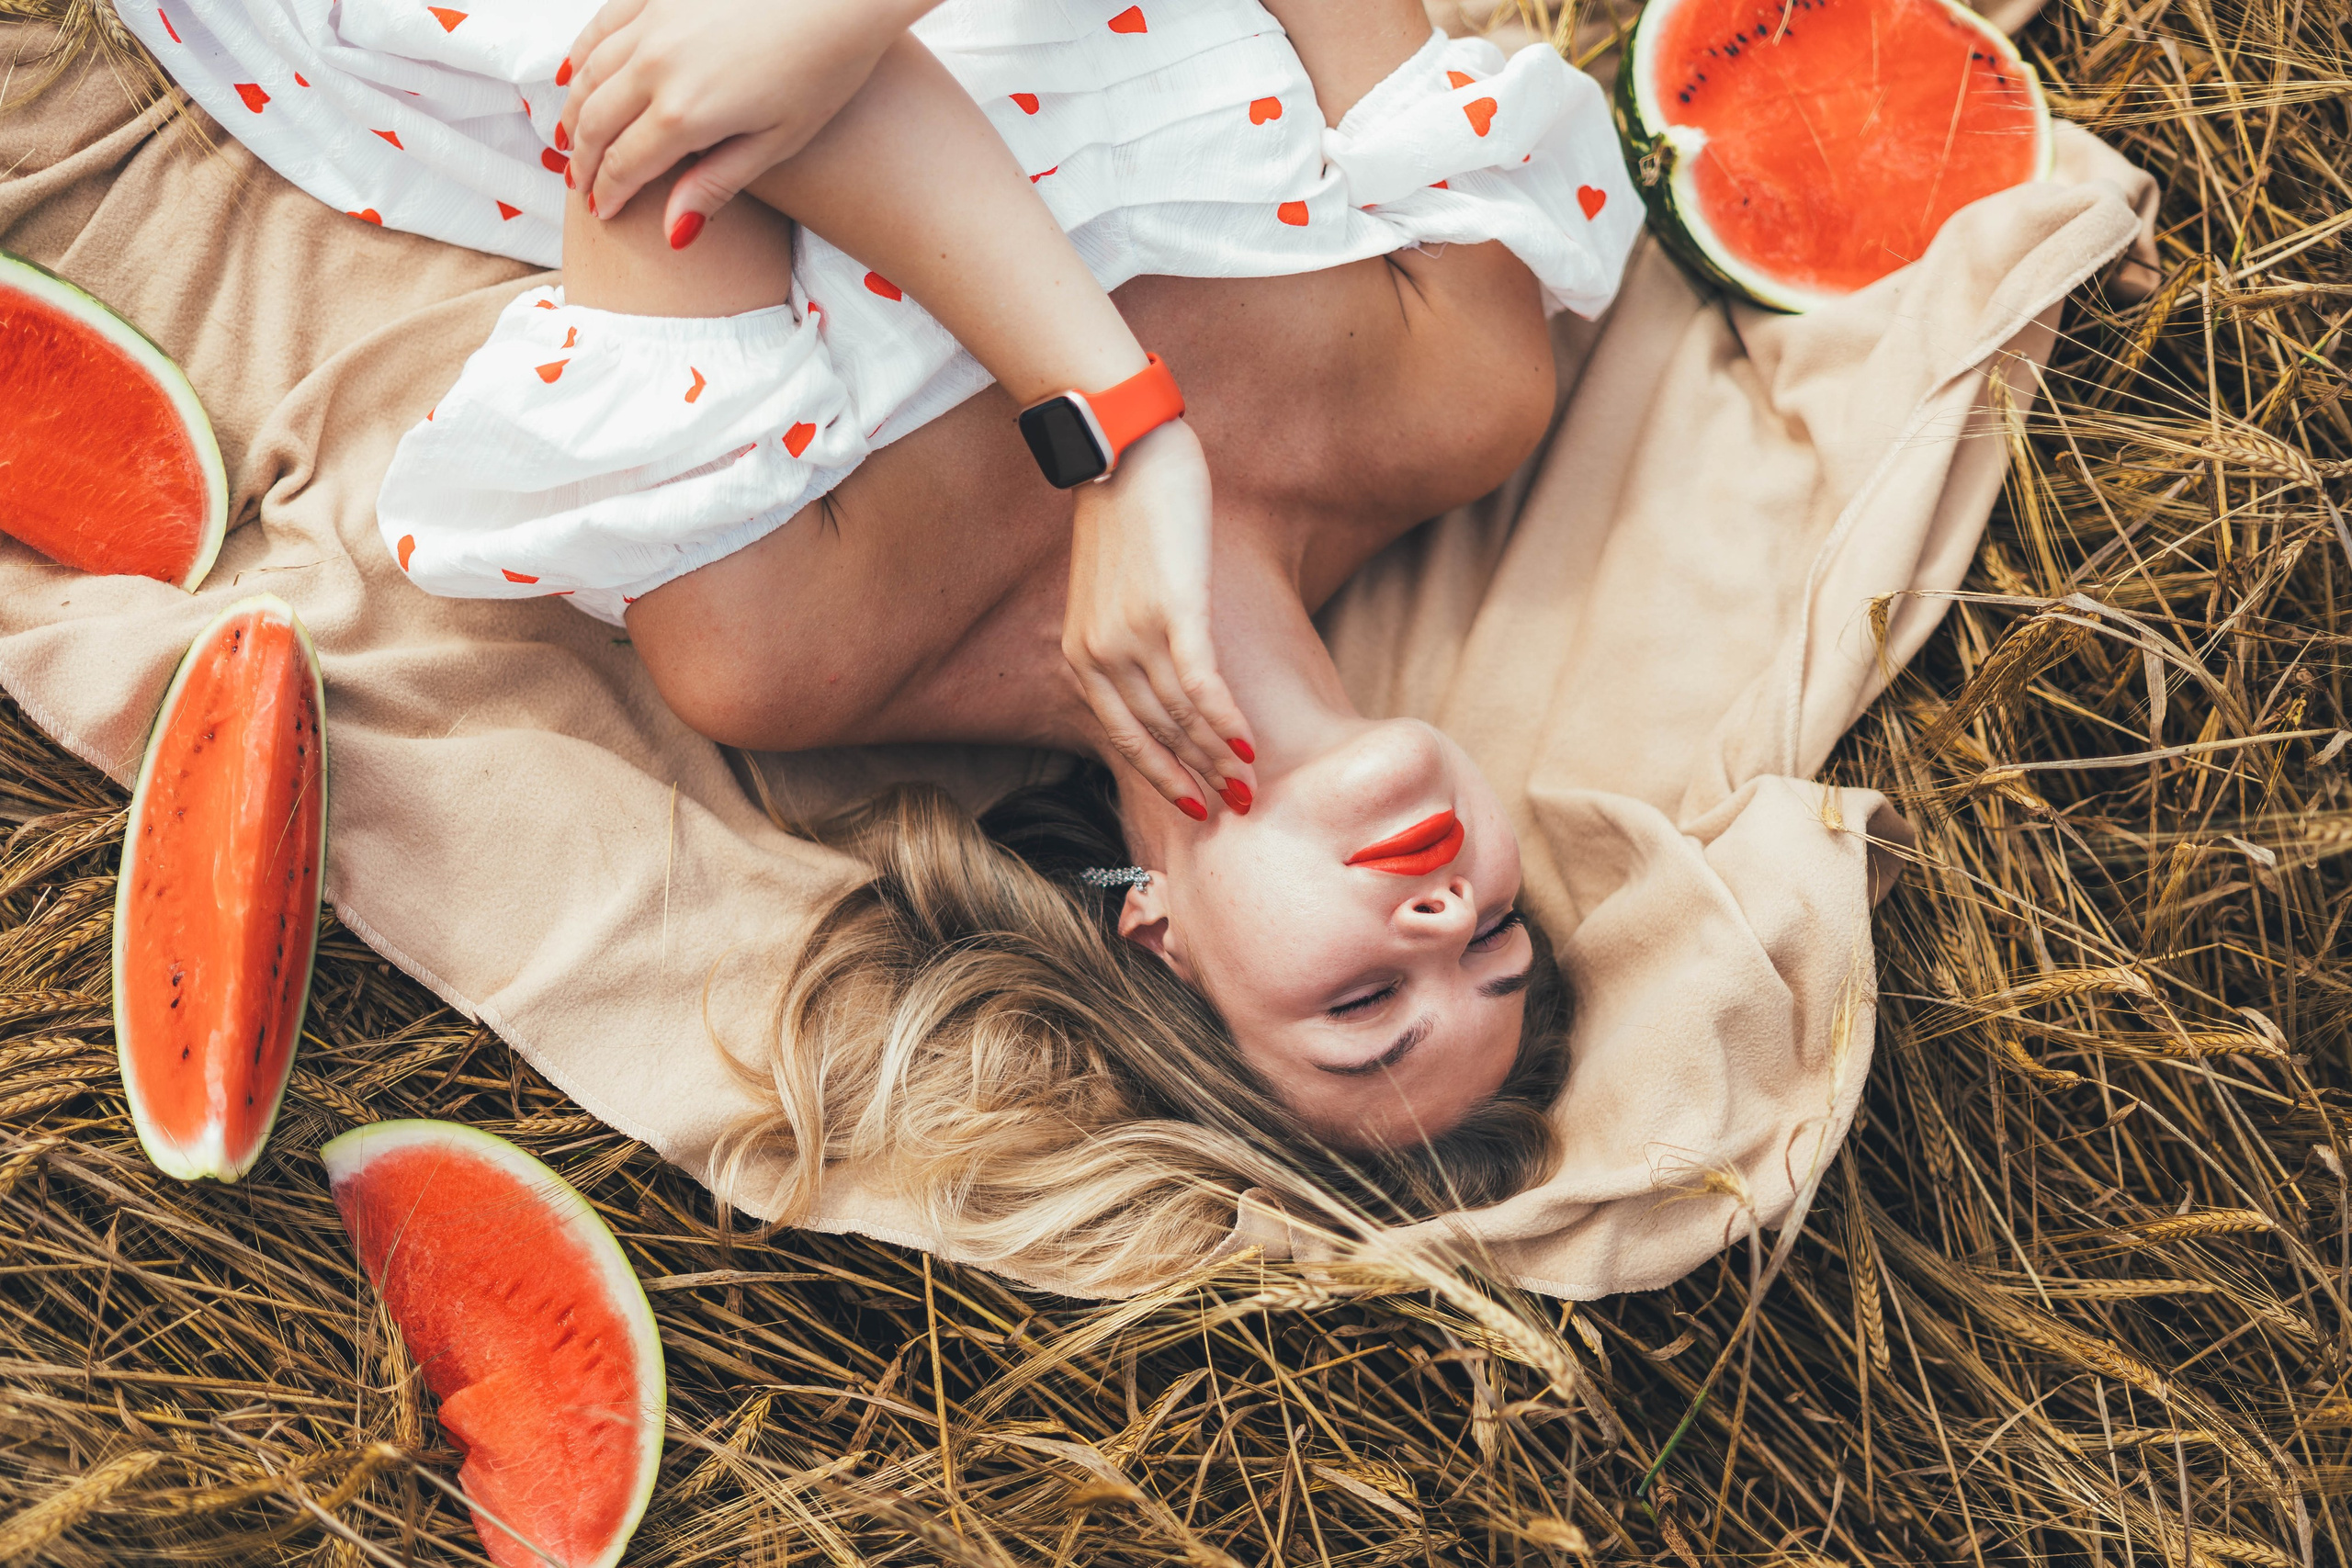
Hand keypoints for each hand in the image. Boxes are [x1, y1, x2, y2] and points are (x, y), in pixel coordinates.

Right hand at [560, 0, 925, 235]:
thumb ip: (717, 184)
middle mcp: (655, 65)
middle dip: (582, 160)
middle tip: (579, 184)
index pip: (624, 164)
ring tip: (572, 139)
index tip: (602, 210)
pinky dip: (582, 53)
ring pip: (590, 73)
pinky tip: (576, 73)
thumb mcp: (777, 142)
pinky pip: (603, 25)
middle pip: (595, 121)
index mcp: (684, 113)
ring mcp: (652, 21)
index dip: (608, 192)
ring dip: (574, 111)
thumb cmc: (824, 68)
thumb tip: (672, 233)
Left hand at [1063, 421, 1257, 818]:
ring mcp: (1133, 634)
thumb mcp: (1111, 589)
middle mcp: (1100, 654)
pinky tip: (1248, 744)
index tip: (1192, 804)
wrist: (1120, 449)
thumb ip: (1127, 636)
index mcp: (1080, 656)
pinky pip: (1201, 684)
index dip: (1161, 775)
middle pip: (1158, 735)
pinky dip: (1225, 719)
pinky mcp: (1172, 609)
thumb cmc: (1123, 512)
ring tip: (1251, 785)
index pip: (1124, 735)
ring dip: (1220, 758)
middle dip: (1200, 777)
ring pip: (1182, 717)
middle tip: (1237, 807)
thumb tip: (1164, 673)